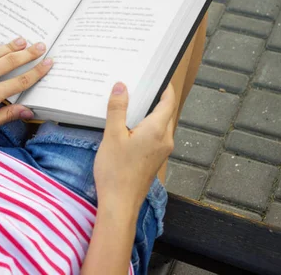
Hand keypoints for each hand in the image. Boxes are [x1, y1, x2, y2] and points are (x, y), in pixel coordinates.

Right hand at [93, 83, 175, 211]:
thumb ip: (117, 109)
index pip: (169, 102)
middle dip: (156, 99)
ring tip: (132, 104)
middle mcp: (165, 140)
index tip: (159, 76)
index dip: (166, 88)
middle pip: (166, 113)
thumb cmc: (116, 170)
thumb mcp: (112, 135)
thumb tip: (122, 86)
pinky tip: (130, 127)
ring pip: (161, 126)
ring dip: (150, 114)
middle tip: (140, 87)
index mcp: (158, 130)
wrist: (120, 204)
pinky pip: (156, 137)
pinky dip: (147, 127)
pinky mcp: (155, 160)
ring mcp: (162, 152)